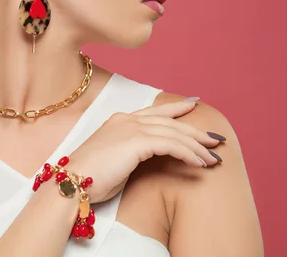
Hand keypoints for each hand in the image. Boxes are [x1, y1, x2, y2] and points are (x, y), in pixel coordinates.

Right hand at [65, 99, 223, 202]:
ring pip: (174, 133)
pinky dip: (188, 154)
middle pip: (169, 122)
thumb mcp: (114, 159)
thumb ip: (131, 151)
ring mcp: (131, 128)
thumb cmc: (90, 177)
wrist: (71, 182)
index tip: (193, 104)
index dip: (176, 108)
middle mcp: (127, 119)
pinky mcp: (136, 142)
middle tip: (215, 138)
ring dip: (197, 147)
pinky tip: (199, 163)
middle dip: (195, 131)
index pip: (154, 112)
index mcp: (119, 121)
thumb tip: (148, 155)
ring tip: (213, 158)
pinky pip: (171, 146)